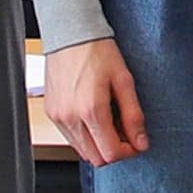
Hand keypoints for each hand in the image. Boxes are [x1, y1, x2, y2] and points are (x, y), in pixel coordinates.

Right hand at [44, 38, 149, 164]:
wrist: (70, 34)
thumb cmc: (97, 52)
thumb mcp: (124, 81)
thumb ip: (133, 115)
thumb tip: (141, 142)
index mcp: (91, 110)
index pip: (111, 153)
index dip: (129, 152)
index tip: (137, 142)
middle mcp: (70, 117)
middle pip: (96, 158)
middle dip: (115, 151)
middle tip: (126, 133)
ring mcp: (58, 117)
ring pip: (82, 151)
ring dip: (99, 145)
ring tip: (110, 123)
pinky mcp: (51, 113)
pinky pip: (70, 138)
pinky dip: (85, 137)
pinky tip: (94, 119)